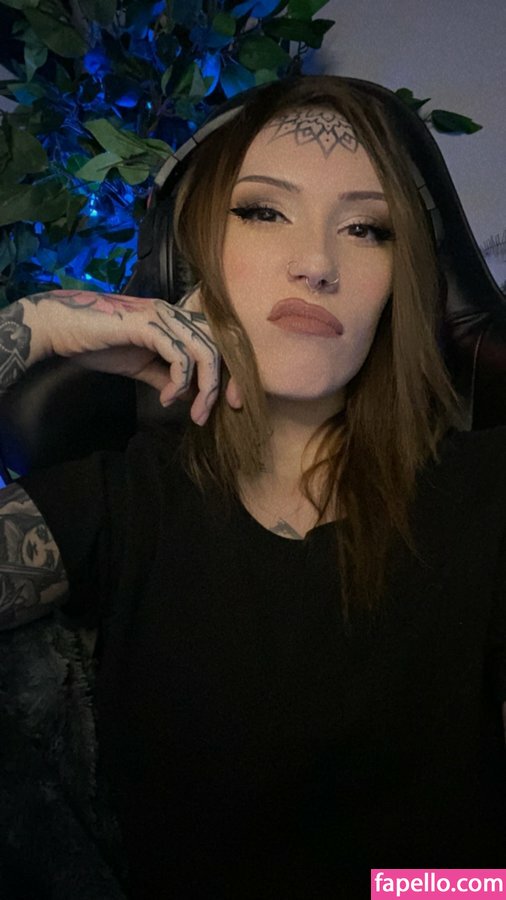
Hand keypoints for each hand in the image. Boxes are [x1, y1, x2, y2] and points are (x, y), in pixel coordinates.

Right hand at [26, 287, 242, 425]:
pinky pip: (180, 355)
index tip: (230, 404)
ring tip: (194, 414)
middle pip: (220, 346)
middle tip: (212, 414)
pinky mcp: (148, 324)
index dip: (230, 373)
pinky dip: (180, 382)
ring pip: (204, 351)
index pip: (217, 343)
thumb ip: (165, 377)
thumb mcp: (139, 365)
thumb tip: (188, 396)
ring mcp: (163, 316)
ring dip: (204, 389)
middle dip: (223, 384)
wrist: (61, 329)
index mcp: (176, 321)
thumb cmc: (96, 344)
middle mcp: (175, 314)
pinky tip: (166, 398)